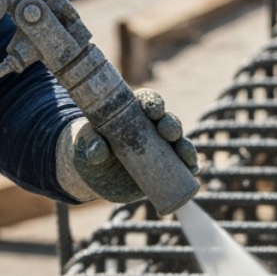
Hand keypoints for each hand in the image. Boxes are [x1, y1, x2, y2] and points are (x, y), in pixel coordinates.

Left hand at [56, 89, 199, 202]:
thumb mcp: (84, 143)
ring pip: (178, 143)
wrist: (91, 174)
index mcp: (133, 113)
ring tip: (184, 154)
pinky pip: (182, 165)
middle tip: (167, 131)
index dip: (154, 103)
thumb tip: (97, 150)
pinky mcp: (164, 168)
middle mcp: (150, 128)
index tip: (154, 110)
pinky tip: (193, 168)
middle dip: (171, 124)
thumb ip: (90, 144)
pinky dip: (189, 165)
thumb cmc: (87, 149)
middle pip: (167, 121)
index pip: (148, 102)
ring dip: (184, 146)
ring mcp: (159, 148)